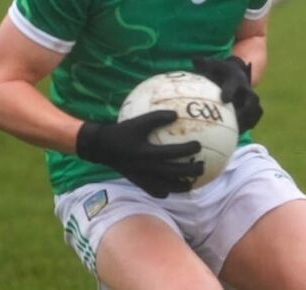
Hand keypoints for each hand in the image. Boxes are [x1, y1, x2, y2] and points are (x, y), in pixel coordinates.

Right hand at [75, 110, 203, 196]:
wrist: (102, 148)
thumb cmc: (122, 132)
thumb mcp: (139, 121)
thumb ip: (157, 116)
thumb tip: (176, 114)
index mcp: (147, 152)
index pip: (172, 153)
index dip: (187, 150)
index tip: (199, 146)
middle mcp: (147, 168)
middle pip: (174, 173)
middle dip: (191, 172)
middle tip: (202, 167)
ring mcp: (143, 178)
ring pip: (167, 187)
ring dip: (181, 187)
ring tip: (192, 184)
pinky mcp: (138, 183)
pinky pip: (155, 191)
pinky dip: (166, 191)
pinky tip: (173, 188)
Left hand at [191, 55, 262, 131]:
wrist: (237, 73)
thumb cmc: (221, 71)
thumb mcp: (213, 65)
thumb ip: (204, 64)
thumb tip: (193, 59)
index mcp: (236, 79)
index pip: (234, 85)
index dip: (230, 91)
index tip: (224, 99)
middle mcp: (247, 90)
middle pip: (253, 100)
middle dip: (246, 110)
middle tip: (235, 120)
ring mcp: (251, 100)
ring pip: (257, 111)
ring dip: (249, 121)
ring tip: (237, 132)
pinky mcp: (253, 109)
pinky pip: (255, 119)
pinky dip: (248, 126)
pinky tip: (235, 137)